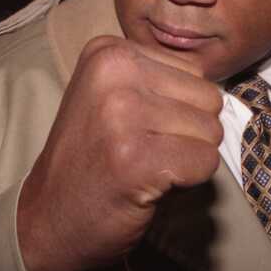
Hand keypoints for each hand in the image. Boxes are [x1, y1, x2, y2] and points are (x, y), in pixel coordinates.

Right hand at [17, 36, 223, 270]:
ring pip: (210, 132)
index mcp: (108, 51)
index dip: (177, 110)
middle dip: (188, 133)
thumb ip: (159, 81)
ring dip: (186, 159)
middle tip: (142, 152)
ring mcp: (122, 114)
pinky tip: (147, 185)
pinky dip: (186, 182)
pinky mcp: (136, 158)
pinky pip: (204, 163)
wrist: (47, 218)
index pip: (193, 73)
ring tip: (143, 167)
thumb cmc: (91, 160)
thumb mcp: (112, 97)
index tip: (134, 129)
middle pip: (208, 99)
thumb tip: (223, 93)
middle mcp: (113, 73)